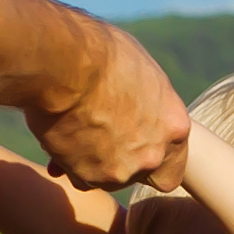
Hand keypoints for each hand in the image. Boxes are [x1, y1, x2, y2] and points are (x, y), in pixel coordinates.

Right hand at [24, 20, 189, 192]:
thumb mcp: (140, 70)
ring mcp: (122, 170)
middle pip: (142, 174)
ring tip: (74, 131)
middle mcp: (154, 154)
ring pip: (109, 178)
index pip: (174, 163)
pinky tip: (59, 140)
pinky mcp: (89, 177)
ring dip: (94, 162)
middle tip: (102, 141)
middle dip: (123, 162)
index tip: (134, 143)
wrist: (65, 66)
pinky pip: (81, 178)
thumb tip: (138, 102)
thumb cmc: (100, 55)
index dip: (154, 156)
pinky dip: (71, 164)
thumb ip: (147, 100)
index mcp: (174, 125)